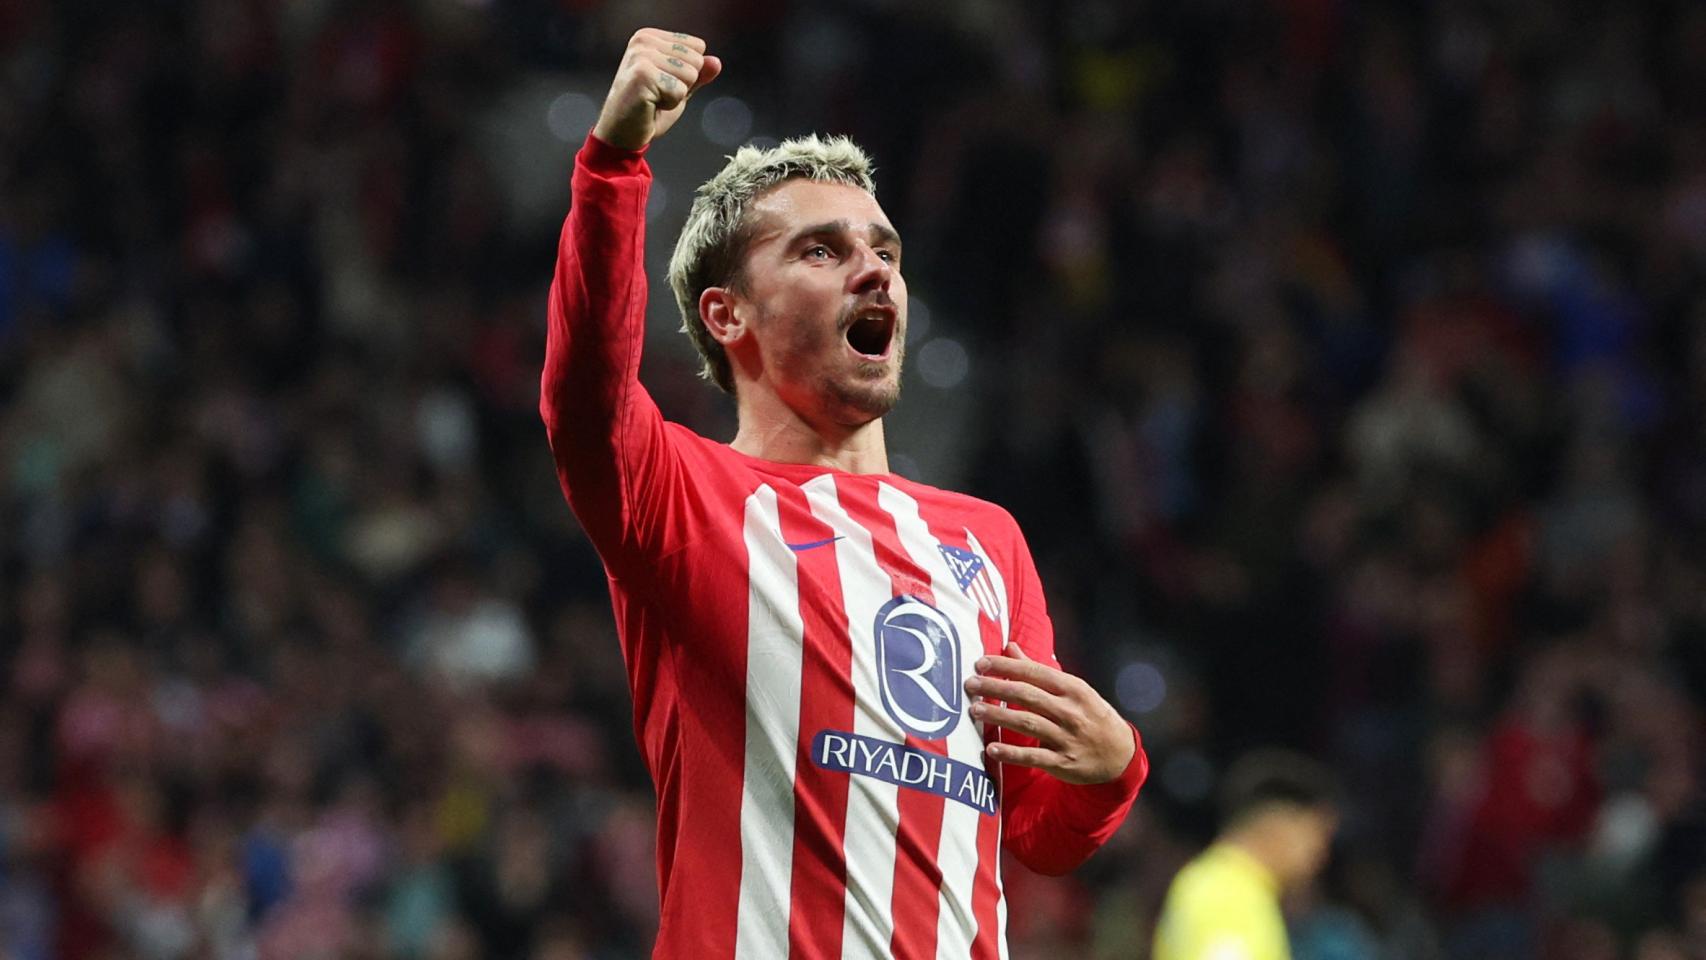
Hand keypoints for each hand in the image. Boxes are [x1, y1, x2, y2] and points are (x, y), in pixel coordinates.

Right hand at [593, 28, 722, 150]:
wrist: (622, 134)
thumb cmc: (647, 110)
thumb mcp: (679, 88)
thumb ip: (697, 74)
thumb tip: (716, 62)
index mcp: (650, 37)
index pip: (697, 46)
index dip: (688, 73)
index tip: (663, 83)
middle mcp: (643, 40)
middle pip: (696, 60)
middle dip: (683, 84)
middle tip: (657, 94)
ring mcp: (641, 56)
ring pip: (690, 75)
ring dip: (676, 95)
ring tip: (653, 99)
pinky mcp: (642, 74)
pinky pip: (679, 91)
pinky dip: (670, 104)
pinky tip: (649, 105)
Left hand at [963, 643, 1135, 784]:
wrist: (1121, 754)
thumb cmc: (1091, 715)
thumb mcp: (1072, 689)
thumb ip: (1038, 670)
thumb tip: (1009, 646)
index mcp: (1072, 688)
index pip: (1034, 672)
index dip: (1006, 667)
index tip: (980, 663)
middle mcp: (1070, 711)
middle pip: (1027, 695)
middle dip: (996, 687)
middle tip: (970, 684)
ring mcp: (1067, 737)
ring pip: (1028, 723)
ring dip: (999, 715)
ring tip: (975, 709)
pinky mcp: (1063, 762)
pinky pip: (1034, 756)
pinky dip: (1012, 753)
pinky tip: (991, 749)